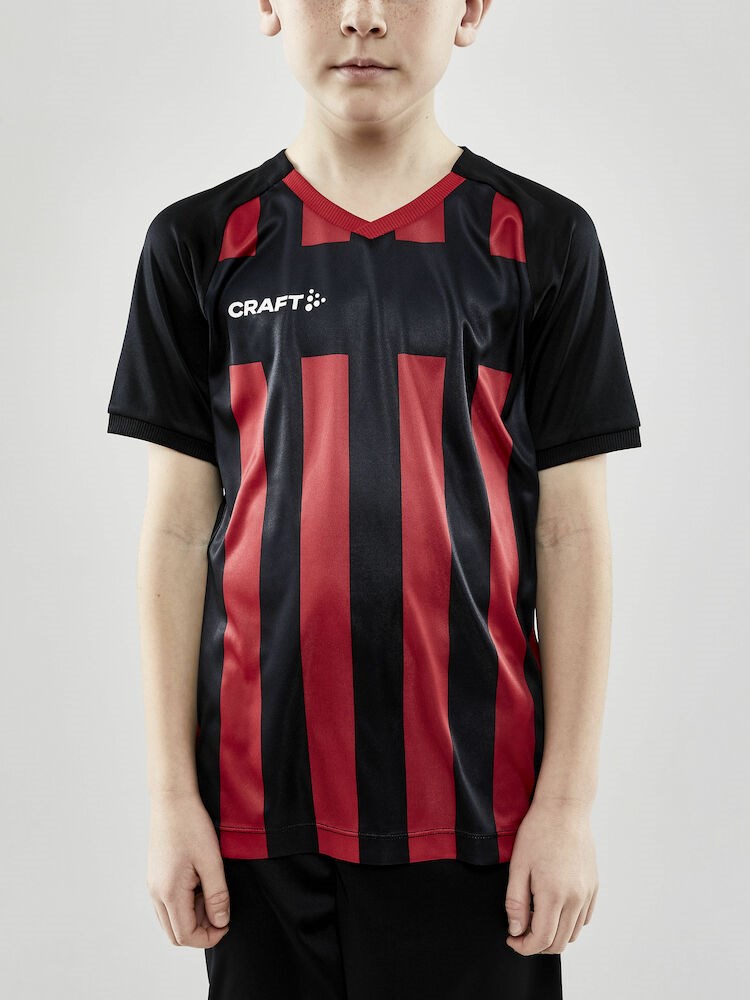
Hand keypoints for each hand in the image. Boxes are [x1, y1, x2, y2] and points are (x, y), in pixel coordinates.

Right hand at [147, 791, 230, 947]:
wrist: (172, 800)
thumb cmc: (191, 826)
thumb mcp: (212, 862)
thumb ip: (217, 896)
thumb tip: (221, 921)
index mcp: (169, 892)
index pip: (185, 935)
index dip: (209, 937)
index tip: (227, 924)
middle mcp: (156, 893)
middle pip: (175, 933)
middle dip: (200, 930)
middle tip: (220, 909)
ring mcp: (153, 885)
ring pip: (171, 920)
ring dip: (193, 916)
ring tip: (211, 890)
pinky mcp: (155, 877)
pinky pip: (169, 904)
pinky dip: (185, 904)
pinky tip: (200, 882)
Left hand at [504, 796, 598, 954]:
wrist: (564, 809)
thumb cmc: (538, 832)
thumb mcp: (518, 866)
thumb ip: (516, 902)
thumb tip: (517, 931)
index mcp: (553, 894)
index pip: (541, 939)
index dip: (524, 947)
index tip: (512, 940)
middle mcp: (575, 898)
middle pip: (559, 943)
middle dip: (537, 945)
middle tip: (521, 932)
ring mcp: (587, 893)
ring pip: (573, 933)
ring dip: (554, 936)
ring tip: (536, 919)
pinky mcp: (594, 887)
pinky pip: (584, 918)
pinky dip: (569, 923)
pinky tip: (554, 909)